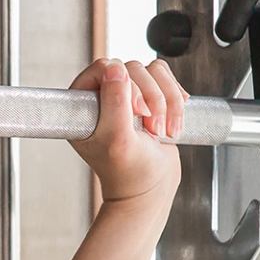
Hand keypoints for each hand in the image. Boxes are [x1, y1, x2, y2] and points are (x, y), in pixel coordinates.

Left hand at [68, 57, 184, 205]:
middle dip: (150, 98)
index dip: (123, 83)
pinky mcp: (150, 98)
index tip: (135, 112)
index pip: (101, 68)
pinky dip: (176, 99)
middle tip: (152, 129)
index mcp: (84, 106)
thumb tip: (115, 67)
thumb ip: (115, 102)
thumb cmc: (129, 174)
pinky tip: (173, 122)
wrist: (151, 191)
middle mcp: (103, 98)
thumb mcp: (118, 139)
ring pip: (152, 72)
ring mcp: (128, 97)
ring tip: (164, 131)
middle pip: (131, 68)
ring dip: (166, 101)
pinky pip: (166, 79)